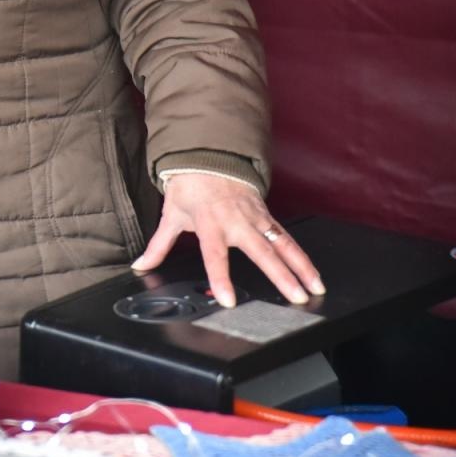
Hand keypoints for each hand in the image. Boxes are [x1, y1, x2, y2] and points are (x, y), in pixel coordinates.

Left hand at [132, 174, 324, 307]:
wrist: (209, 157)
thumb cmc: (190, 187)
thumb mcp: (171, 215)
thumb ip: (158, 246)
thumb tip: (140, 265)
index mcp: (210, 222)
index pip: (215, 254)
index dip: (221, 277)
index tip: (229, 299)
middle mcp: (236, 221)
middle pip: (261, 252)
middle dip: (280, 275)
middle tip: (295, 297)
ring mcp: (255, 217)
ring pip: (282, 244)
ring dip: (301, 267)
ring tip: (315, 289)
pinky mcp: (267, 215)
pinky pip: (287, 237)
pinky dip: (302, 256)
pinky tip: (313, 273)